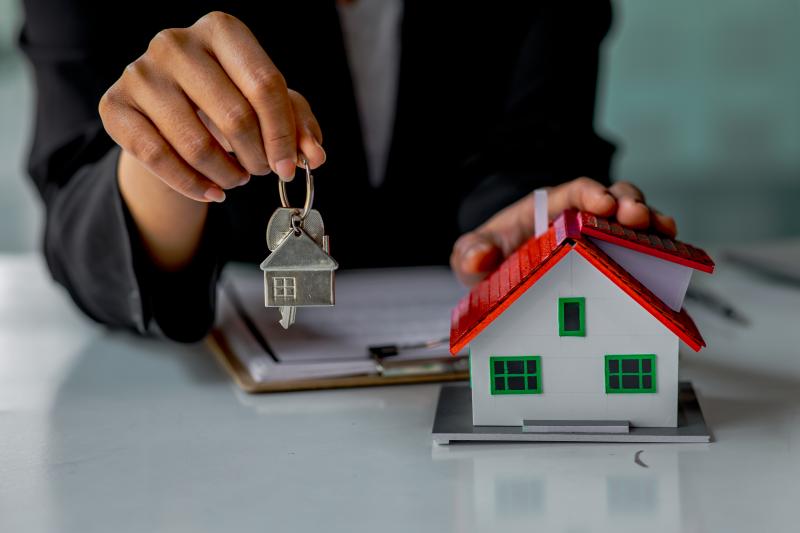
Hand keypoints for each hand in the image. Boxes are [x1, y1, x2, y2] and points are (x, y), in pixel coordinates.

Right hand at [99, 11, 324, 202]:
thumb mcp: (269, 104)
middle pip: (235, 116)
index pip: (265, 85)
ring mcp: (140, 72)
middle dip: (257, 158)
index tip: (288, 167)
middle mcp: (175, 42)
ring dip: (227, 176)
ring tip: (237, 179)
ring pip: (196, 144)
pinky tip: (211, 192)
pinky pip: (158, 159)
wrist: (169, 109)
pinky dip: (193, 186)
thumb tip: (314, 156)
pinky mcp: (114, 106)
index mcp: (221, 29)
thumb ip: (298, 125)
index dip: (283, 135)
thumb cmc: (228, 99)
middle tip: (261, 171)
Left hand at [450, 177, 677, 285]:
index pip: (576, 190)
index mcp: (550, 208)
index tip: (602, 204)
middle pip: (615, 197)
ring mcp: (602, 238)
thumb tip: (480, 256)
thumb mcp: (470, 255)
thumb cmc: (490, 260)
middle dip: (629, 203)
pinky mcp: (614, 261)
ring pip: (634, 221)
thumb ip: (470, 252)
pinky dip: (658, 249)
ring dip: (650, 222)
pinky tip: (672, 255)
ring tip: (664, 231)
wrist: (501, 279)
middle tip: (636, 218)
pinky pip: (641, 250)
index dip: (592, 193)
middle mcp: (582, 217)